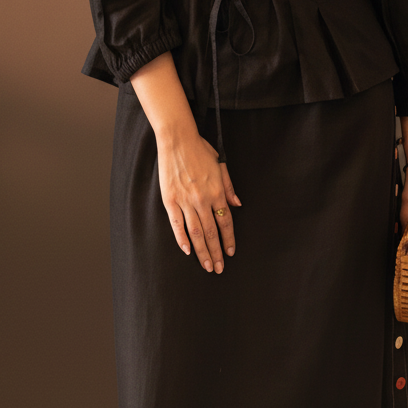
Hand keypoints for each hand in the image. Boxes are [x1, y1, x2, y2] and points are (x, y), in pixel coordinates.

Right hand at [155, 128, 241, 273]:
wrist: (177, 139)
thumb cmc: (199, 149)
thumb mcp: (220, 164)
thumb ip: (228, 185)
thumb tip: (237, 204)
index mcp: (216, 190)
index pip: (226, 221)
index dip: (229, 238)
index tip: (231, 252)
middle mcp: (203, 199)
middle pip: (212, 231)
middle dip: (217, 252)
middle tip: (219, 268)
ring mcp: (185, 200)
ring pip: (196, 232)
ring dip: (202, 251)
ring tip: (207, 265)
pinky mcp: (170, 200)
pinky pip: (177, 224)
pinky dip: (182, 239)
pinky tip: (187, 250)